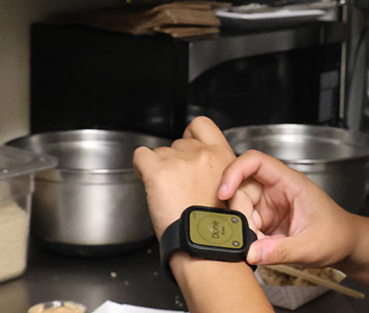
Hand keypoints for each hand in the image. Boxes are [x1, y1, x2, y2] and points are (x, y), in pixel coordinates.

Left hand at [134, 116, 237, 239]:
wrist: (203, 243)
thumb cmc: (215, 226)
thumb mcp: (229, 190)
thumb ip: (215, 172)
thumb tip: (196, 168)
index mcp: (223, 157)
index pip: (202, 125)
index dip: (190, 135)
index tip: (186, 148)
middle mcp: (203, 154)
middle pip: (178, 143)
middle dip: (175, 160)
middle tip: (175, 183)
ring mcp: (180, 160)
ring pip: (160, 152)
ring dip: (160, 168)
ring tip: (165, 191)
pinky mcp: (158, 171)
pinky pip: (141, 155)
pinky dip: (139, 165)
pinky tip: (145, 178)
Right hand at [217, 150, 366, 270]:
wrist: (346, 246)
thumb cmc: (337, 235)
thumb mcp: (311, 246)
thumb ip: (281, 250)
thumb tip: (251, 253)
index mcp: (290, 182)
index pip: (255, 161)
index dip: (234, 171)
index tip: (224, 192)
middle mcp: (276, 189)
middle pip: (241, 188)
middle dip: (238, 212)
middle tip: (248, 236)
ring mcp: (269, 204)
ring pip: (240, 208)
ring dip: (242, 228)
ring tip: (259, 246)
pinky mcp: (265, 220)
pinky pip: (245, 224)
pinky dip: (246, 238)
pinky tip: (258, 248)